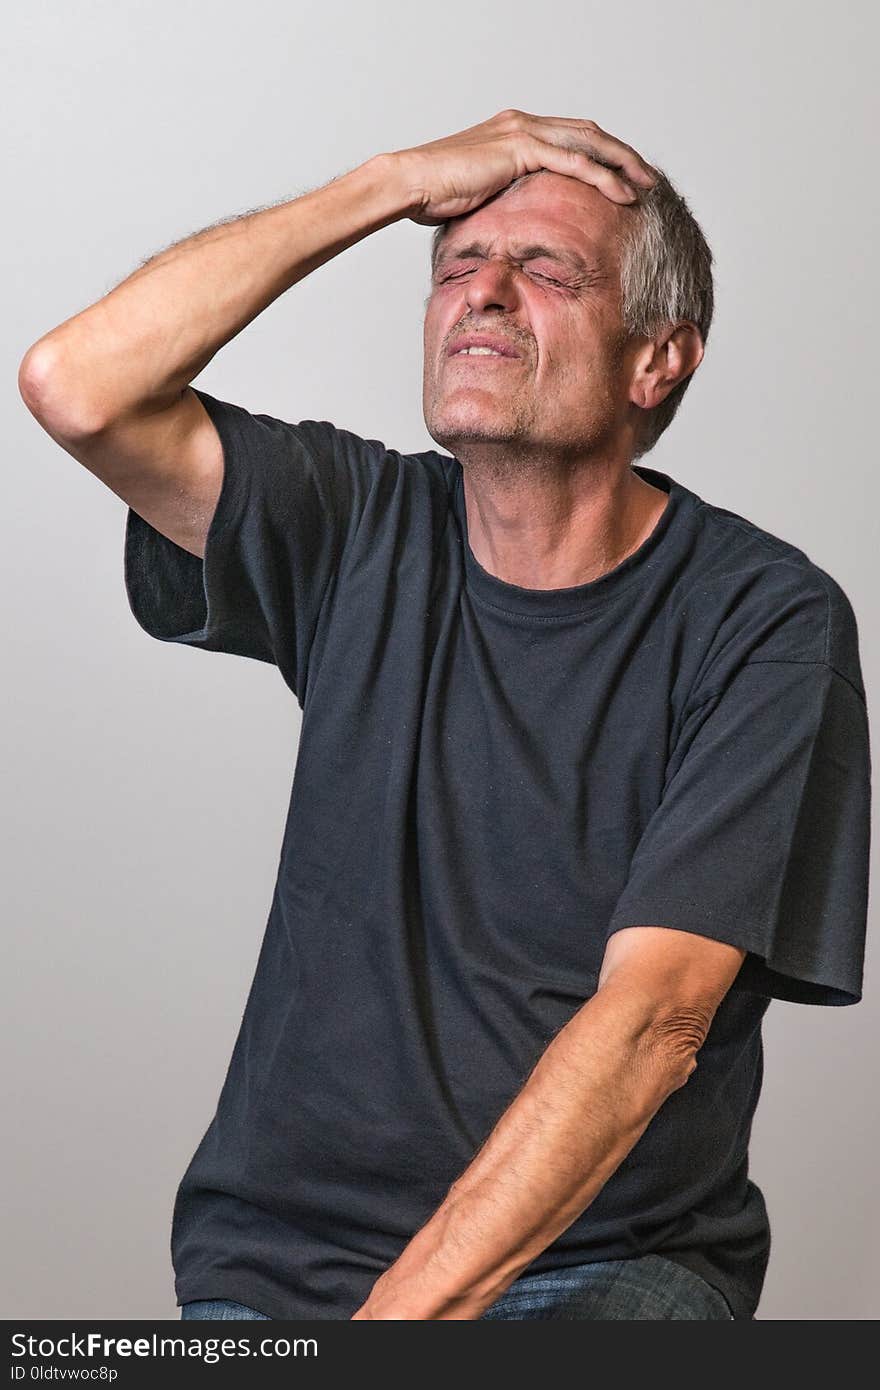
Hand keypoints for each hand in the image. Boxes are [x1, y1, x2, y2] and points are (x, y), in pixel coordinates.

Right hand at [384, 108, 657, 225]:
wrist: (409, 183)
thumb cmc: (432, 196)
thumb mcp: (479, 196)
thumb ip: (505, 199)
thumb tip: (516, 225)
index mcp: (514, 130)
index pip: (570, 136)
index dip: (600, 154)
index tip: (623, 176)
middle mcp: (523, 123)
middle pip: (588, 132)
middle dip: (622, 154)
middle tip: (648, 176)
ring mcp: (523, 132)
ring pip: (589, 142)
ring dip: (623, 163)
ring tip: (647, 185)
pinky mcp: (521, 148)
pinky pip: (575, 162)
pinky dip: (603, 178)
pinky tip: (624, 194)